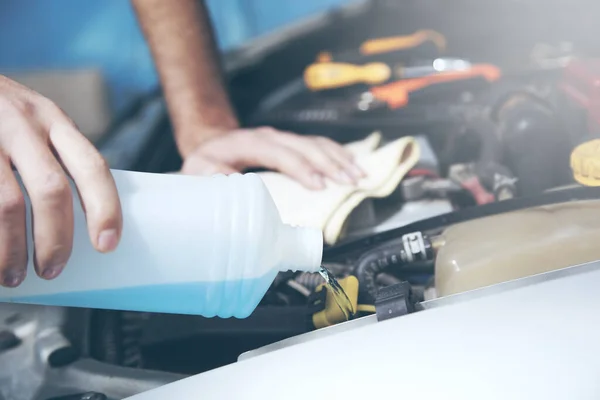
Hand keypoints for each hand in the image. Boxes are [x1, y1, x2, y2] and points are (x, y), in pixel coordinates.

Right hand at [0, 75, 121, 286]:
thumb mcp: (28, 117)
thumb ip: (51, 153)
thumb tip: (72, 218)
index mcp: (51, 119)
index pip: (91, 165)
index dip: (105, 208)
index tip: (108, 244)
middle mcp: (21, 122)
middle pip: (51, 190)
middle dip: (56, 239)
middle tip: (53, 269)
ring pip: (8, 204)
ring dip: (12, 249)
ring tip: (12, 275)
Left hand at [180, 127, 364, 188]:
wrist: (212, 143)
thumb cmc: (206, 161)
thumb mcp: (199, 170)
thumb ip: (212, 176)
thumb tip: (231, 184)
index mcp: (250, 143)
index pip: (280, 153)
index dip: (301, 168)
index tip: (319, 185)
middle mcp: (271, 137)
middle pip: (305, 146)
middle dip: (330, 164)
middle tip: (350, 182)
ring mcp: (283, 138)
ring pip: (316, 143)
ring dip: (340, 158)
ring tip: (360, 175)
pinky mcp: (292, 143)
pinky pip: (319, 144)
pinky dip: (338, 153)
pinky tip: (354, 163)